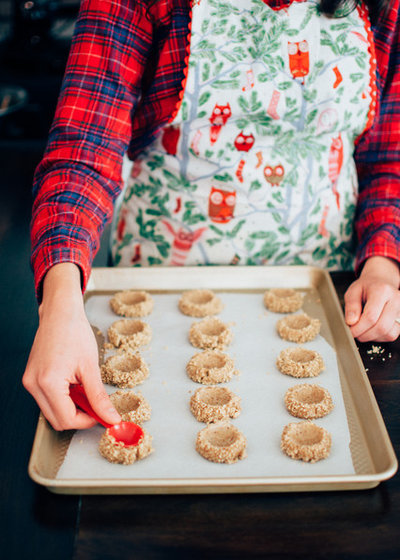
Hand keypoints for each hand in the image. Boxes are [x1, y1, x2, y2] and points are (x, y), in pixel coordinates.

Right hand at [22, 264, 120, 429]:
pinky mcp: (31, 377)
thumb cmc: (74, 332)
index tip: (102, 415)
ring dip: (71, 407)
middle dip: (79, 417)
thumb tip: (110, 417)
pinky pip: (47, 398)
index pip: (66, 419)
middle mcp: (33, 385)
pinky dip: (63, 398)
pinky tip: (75, 384)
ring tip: (85, 389)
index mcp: (47, 382)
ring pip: (51, 411)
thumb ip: (99, 397)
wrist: (60, 313)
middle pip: (56, 419)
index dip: (87, 421)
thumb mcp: (91, 367)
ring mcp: (30, 381)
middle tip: (96, 405)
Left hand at [344, 256, 399, 341]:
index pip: (371, 316)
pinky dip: (380, 336)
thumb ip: (351, 306)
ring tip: (363, 329)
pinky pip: (392, 335)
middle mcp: (396, 300)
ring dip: (372, 337)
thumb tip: (351, 322)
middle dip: (364, 335)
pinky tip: (372, 329)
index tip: (350, 331)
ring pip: (388, 333)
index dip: (358, 328)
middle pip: (381, 327)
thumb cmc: (366, 288)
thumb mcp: (353, 292)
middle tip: (354, 332)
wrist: (381, 282)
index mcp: (382, 291)